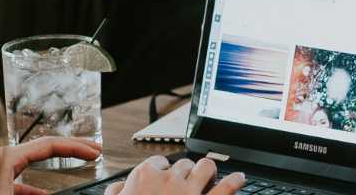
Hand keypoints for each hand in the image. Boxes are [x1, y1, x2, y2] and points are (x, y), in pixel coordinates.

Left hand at [0, 136, 103, 194]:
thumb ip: (34, 192)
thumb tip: (59, 194)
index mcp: (6, 157)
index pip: (50, 144)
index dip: (76, 147)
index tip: (95, 153)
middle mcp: (1, 157)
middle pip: (43, 147)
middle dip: (72, 148)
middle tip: (94, 149)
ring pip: (31, 161)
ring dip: (57, 165)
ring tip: (77, 166)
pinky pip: (17, 178)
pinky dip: (33, 186)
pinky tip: (44, 194)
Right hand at [105, 154, 245, 194]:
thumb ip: (117, 193)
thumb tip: (119, 187)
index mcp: (145, 177)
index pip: (158, 163)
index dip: (162, 170)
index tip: (164, 176)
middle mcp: (169, 179)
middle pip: (183, 164)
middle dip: (185, 172)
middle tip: (186, 181)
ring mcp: (190, 190)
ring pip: (206, 166)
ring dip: (208, 170)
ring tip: (210, 176)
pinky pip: (228, 186)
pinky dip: (235, 180)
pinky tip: (239, 179)